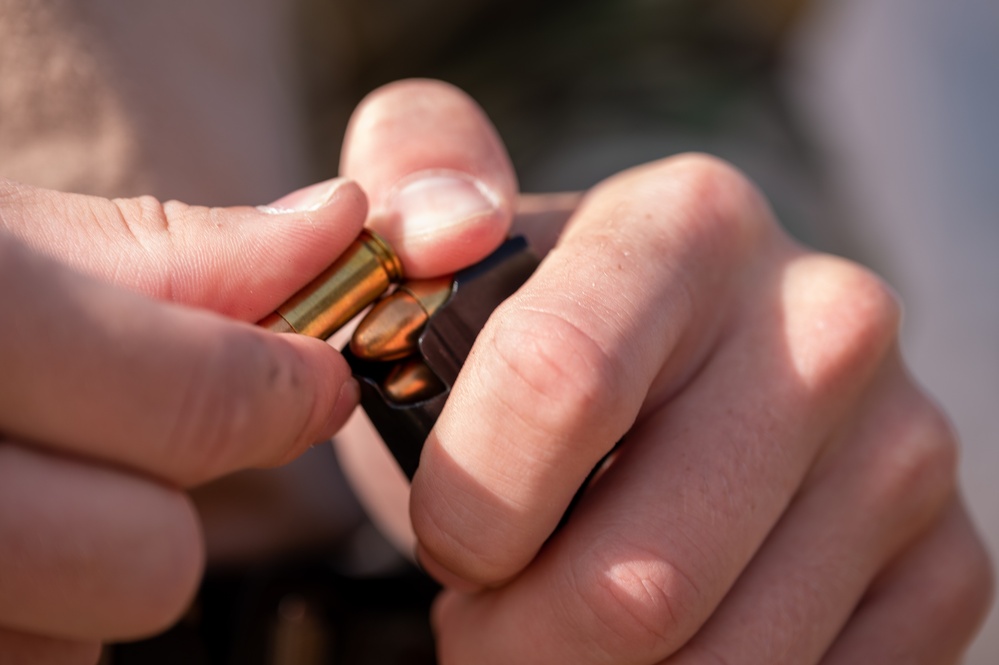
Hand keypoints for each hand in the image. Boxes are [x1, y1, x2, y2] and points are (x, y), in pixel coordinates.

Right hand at [0, 178, 372, 660]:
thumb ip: (170, 248)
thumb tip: (334, 228)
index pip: (190, 405)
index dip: (280, 389)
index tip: (307, 373)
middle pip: (151, 562)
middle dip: (167, 497)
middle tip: (117, 432)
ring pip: (80, 644)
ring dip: (83, 568)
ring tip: (7, 476)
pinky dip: (21, 617)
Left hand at [334, 80, 993, 663]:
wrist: (664, 392)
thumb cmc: (527, 339)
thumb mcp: (453, 247)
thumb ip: (415, 173)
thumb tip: (457, 222)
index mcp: (692, 224)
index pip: (558, 384)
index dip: (469, 504)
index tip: (449, 543)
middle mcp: (826, 321)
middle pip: (638, 577)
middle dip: (521, 642)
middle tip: (485, 627)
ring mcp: (903, 446)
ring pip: (719, 663)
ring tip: (554, 632)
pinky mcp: (946, 556)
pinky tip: (656, 648)